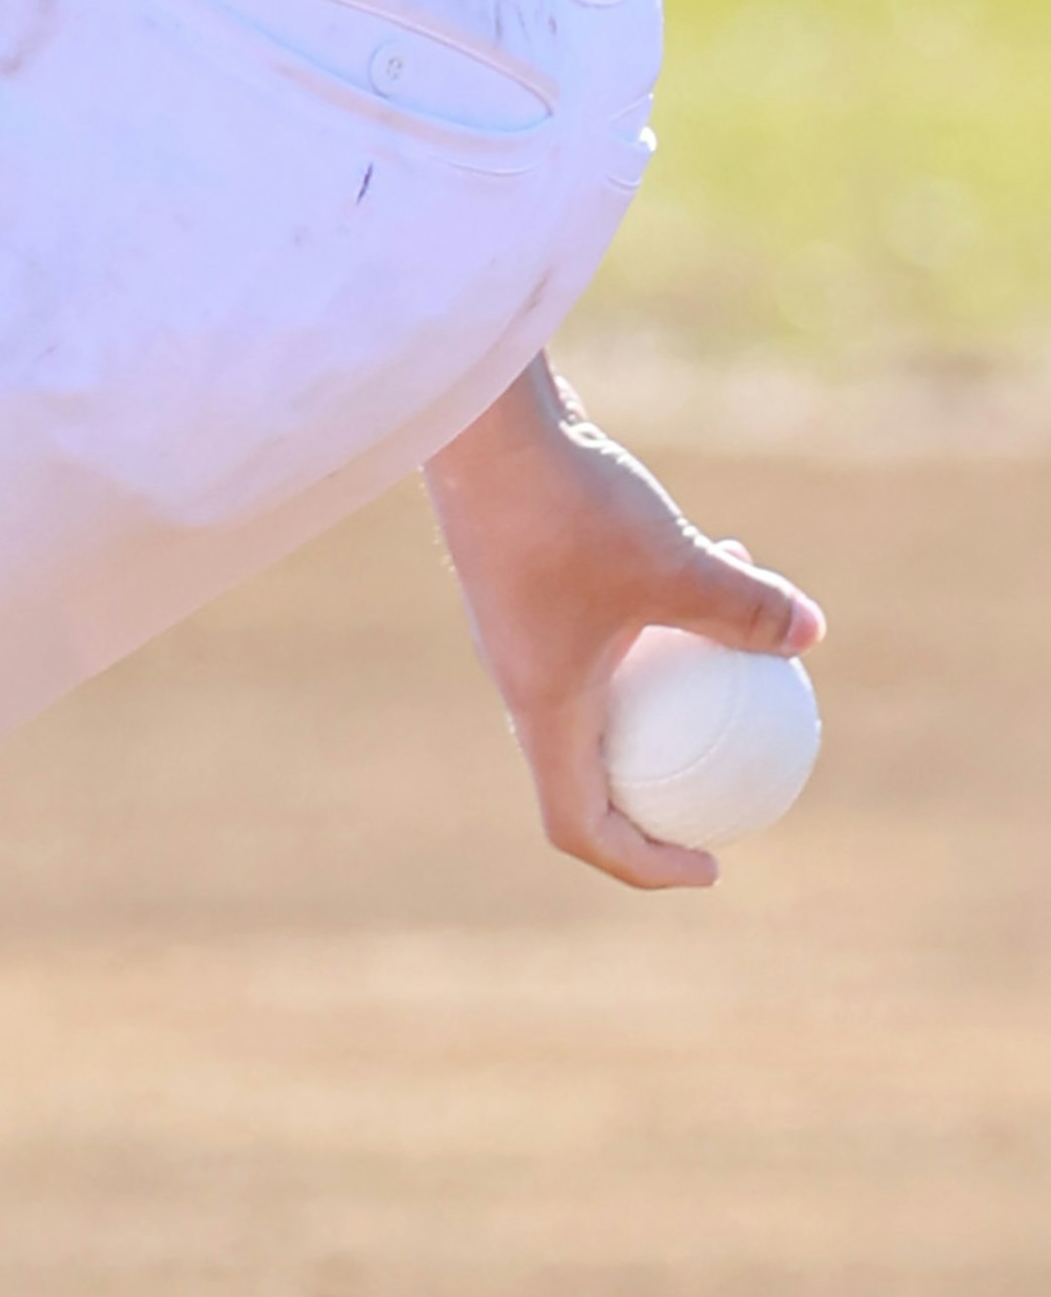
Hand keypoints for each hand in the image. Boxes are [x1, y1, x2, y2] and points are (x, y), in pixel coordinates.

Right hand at [424, 356, 825, 888]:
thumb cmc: (568, 509)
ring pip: (602, 703)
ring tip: (737, 682)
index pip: (582, 825)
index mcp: (545, 711)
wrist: (484, 432)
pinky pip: (605, 643)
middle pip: (588, 779)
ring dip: (666, 712)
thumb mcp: (674, 561)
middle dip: (654, 807)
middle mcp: (527, 687)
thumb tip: (811, 635)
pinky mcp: (534, 589)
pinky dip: (658, 638)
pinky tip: (721, 566)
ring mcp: (525, 639)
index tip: (709, 865)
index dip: (643, 863)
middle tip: (723, 801)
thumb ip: (741, 605)